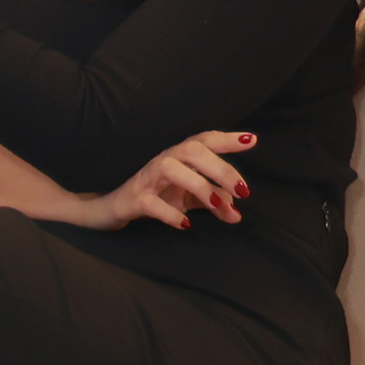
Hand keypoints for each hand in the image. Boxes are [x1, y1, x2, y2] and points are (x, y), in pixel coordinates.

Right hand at [80, 129, 256, 233]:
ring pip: (170, 168)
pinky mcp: (133, 199)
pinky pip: (151, 203)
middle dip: (220, 168)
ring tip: (216, 205)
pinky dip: (170, 213)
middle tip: (243, 191)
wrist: (113, 210)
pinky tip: (186, 225)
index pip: (203, 140)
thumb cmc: (155, 197)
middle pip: (191, 150)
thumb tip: (237, 213)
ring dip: (198, 185)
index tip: (251, 140)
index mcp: (178, 158)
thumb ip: (213, 200)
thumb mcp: (188, 198)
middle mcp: (163, 162)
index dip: (225, 139)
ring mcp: (145, 179)